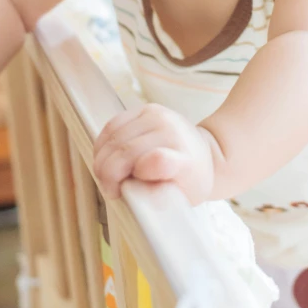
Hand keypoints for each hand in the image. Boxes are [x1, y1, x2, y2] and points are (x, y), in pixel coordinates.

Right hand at [93, 104, 214, 204]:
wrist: (204, 154)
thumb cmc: (189, 181)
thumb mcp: (181, 198)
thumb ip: (157, 196)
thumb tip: (131, 188)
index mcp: (185, 159)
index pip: (158, 161)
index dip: (135, 173)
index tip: (123, 190)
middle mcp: (171, 132)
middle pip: (125, 151)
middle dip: (108, 174)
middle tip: (109, 190)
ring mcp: (157, 116)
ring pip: (114, 137)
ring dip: (102, 160)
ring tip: (105, 176)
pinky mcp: (145, 109)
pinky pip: (112, 125)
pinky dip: (103, 144)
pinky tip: (104, 158)